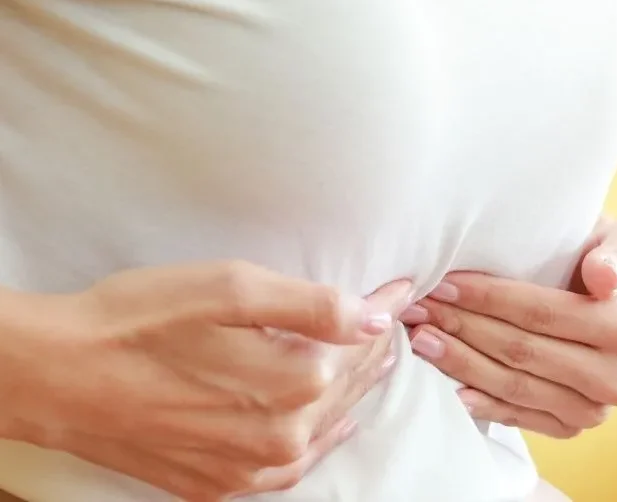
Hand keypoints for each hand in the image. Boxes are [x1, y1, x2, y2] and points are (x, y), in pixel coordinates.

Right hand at [3, 261, 410, 500]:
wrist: (59, 376)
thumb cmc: (140, 320)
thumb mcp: (230, 288)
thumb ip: (312, 306)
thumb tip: (374, 318)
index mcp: (293, 384)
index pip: (361, 345)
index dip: (384, 312)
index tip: (403, 290)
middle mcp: (280, 436)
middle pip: (348, 388)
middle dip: (373, 352)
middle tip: (389, 324)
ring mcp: (248, 468)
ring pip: (324, 429)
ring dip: (351, 395)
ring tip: (368, 365)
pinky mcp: (218, 484)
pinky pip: (287, 467)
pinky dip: (314, 441)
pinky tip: (327, 426)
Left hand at [401, 218, 616, 437]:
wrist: (611, 298)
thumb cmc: (605, 257)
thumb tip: (603, 280)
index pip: (543, 313)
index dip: (490, 298)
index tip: (445, 282)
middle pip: (521, 351)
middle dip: (462, 326)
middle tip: (418, 308)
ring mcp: (594, 410)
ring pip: (512, 386)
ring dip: (459, 362)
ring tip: (420, 337)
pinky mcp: (570, 428)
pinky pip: (515, 416)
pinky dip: (478, 400)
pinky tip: (447, 385)